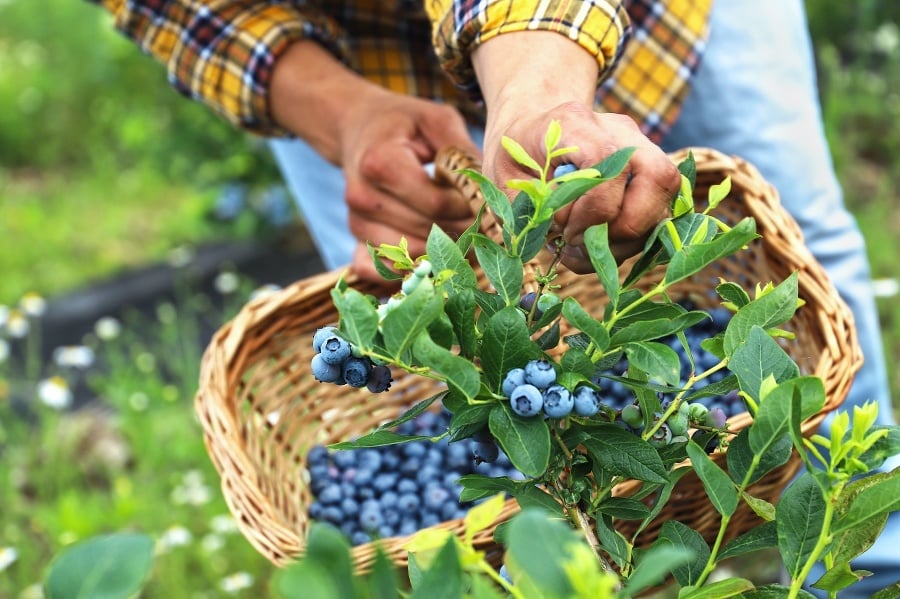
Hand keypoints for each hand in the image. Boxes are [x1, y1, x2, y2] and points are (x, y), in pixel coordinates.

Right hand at [270, 41, 479, 280]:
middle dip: (462, 230)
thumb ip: (461, 152)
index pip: (436, 203)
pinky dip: (409, 270)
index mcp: (380, 162)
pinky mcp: (356, 241)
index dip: (469, 208)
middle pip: (427, 231)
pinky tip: (432, 256)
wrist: (358, 129)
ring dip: (443, 250)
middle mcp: (362, 197)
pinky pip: (380, 271)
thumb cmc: (402, 123)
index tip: (488, 202)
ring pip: (413, 254)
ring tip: (464, 232)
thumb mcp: (436, 120)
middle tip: (486, 222)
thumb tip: (489, 188)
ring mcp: (356, 222)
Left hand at [482, 103, 679, 272]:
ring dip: (622, 243)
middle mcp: (621, 133)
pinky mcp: (650, 179)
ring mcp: (643, 153)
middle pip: (658, 179)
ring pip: (663, 205)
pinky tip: (592, 246)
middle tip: (581, 242)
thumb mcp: (507, 179)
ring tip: (580, 248)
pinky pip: (655, 220)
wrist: (534, 135)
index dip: (593, 209)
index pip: (608, 162)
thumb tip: (569, 232)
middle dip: (622, 229)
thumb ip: (535, 205)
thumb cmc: (517, 157)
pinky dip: (625, 245)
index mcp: (576, 123)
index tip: (566, 231)